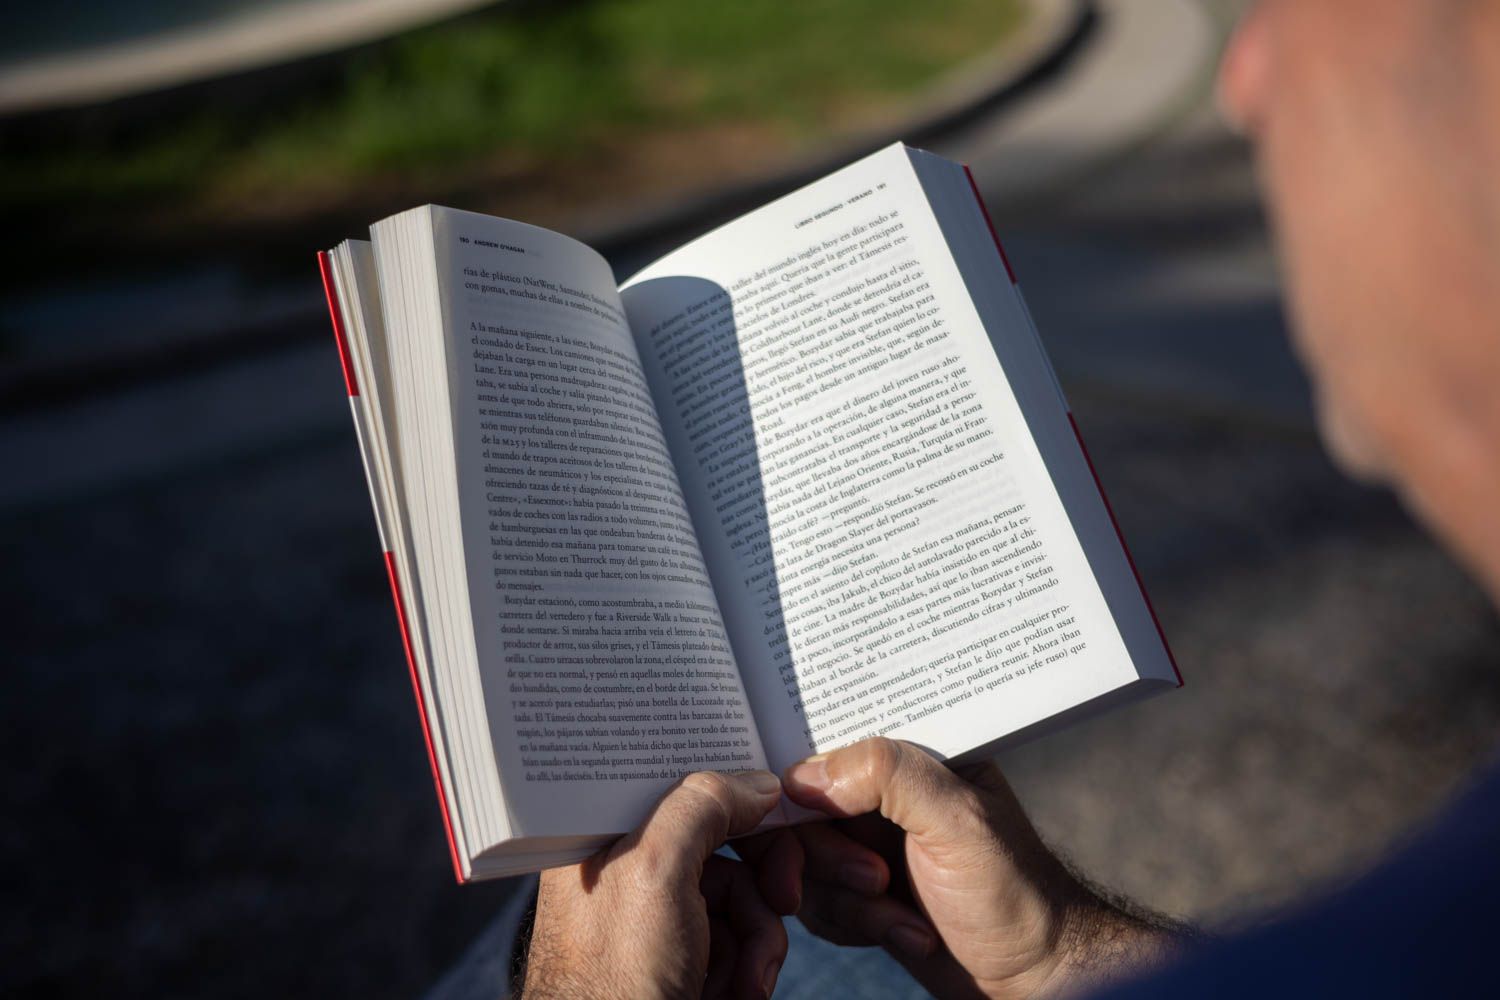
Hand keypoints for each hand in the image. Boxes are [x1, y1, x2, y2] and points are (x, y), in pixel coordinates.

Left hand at [521, 770, 803, 999]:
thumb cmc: (614, 979)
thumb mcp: (655, 872)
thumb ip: (702, 806)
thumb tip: (757, 783)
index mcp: (603, 835)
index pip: (681, 783)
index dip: (737, 794)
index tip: (780, 808)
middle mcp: (627, 868)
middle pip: (724, 841)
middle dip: (763, 880)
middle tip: (788, 897)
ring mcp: (656, 918)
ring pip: (742, 896)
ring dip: (760, 937)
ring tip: (747, 980)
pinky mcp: (682, 958)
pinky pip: (739, 940)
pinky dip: (751, 968)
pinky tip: (738, 992)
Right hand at [775, 738, 1180, 999]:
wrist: (1031, 976)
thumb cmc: (1013, 891)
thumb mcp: (959, 819)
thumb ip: (887, 775)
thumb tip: (804, 775)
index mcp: (909, 755)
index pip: (828, 743)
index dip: (802, 783)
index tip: (803, 816)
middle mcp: (881, 793)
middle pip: (800, 810)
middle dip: (830, 856)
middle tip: (877, 880)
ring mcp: (865, 843)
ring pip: (801, 861)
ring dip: (848, 901)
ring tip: (905, 917)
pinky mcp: (857, 891)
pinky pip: (814, 902)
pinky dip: (852, 925)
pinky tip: (906, 933)